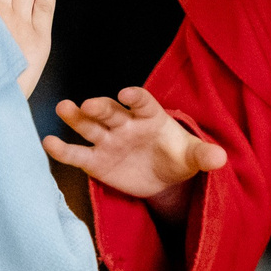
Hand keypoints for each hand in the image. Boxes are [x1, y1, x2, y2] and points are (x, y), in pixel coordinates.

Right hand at [43, 86, 228, 212]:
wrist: (163, 176)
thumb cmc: (177, 157)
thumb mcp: (193, 157)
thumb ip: (204, 156)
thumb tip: (222, 158)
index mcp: (150, 116)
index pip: (142, 102)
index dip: (135, 97)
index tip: (127, 94)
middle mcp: (125, 123)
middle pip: (110, 111)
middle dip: (99, 107)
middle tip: (88, 104)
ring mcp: (107, 140)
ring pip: (89, 125)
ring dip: (75, 117)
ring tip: (62, 108)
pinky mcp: (95, 161)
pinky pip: (78, 154)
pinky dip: (63, 149)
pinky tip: (48, 143)